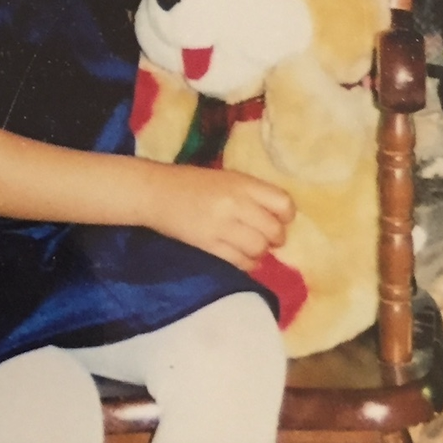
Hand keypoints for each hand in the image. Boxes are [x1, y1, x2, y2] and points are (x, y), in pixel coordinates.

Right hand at [148, 165, 294, 270]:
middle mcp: (236, 203)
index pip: (282, 203)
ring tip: (253, 249)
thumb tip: (277, 218)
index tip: (280, 220)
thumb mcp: (226, 179)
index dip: (286, 216)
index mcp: (242, 183)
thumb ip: (251, 195)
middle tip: (269, 239)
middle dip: (276, 239)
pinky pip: (239, 261)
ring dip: (261, 253)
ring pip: (258, 248)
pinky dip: (247, 264)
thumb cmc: (191, 183)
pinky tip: (243, 259)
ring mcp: (222, 226)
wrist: (156, 192)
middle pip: (273, 230)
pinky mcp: (209, 245)